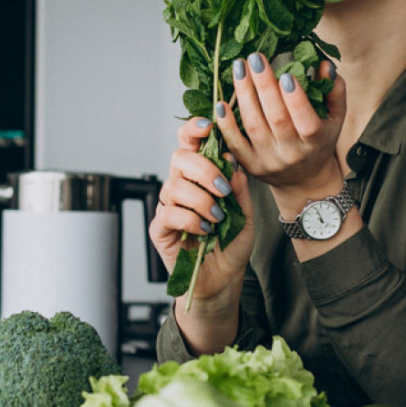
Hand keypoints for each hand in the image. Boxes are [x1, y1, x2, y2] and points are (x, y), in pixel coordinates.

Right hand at [149, 117, 255, 304]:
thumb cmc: (231, 244)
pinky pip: (169, 213)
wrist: (223, 280)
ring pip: (174, 186)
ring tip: (218, 218)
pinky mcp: (160, 229)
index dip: (194, 130)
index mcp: (199, 176)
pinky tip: (205, 230)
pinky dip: (190, 220)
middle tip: (223, 190)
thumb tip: (232, 160)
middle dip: (203, 169)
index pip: (189, 143)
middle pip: (179, 158)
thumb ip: (239, 188)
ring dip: (201, 199)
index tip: (208, 127)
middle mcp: (180, 186)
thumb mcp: (245, 213)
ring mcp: (168, 206)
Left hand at [214, 55, 345, 198]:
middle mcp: (292, 153)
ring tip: (239, 68)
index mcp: (315, 141)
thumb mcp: (335, 117)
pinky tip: (220, 103)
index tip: (286, 75)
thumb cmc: (320, 141)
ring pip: (253, 126)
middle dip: (264, 86)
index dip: (296, 100)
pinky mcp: (250, 165)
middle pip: (276, 118)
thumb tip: (325, 65)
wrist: (303, 180)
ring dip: (244, 95)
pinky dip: (226, 124)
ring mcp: (269, 160)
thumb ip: (334, 90)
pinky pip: (235, 144)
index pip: (307, 122)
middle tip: (255, 58)